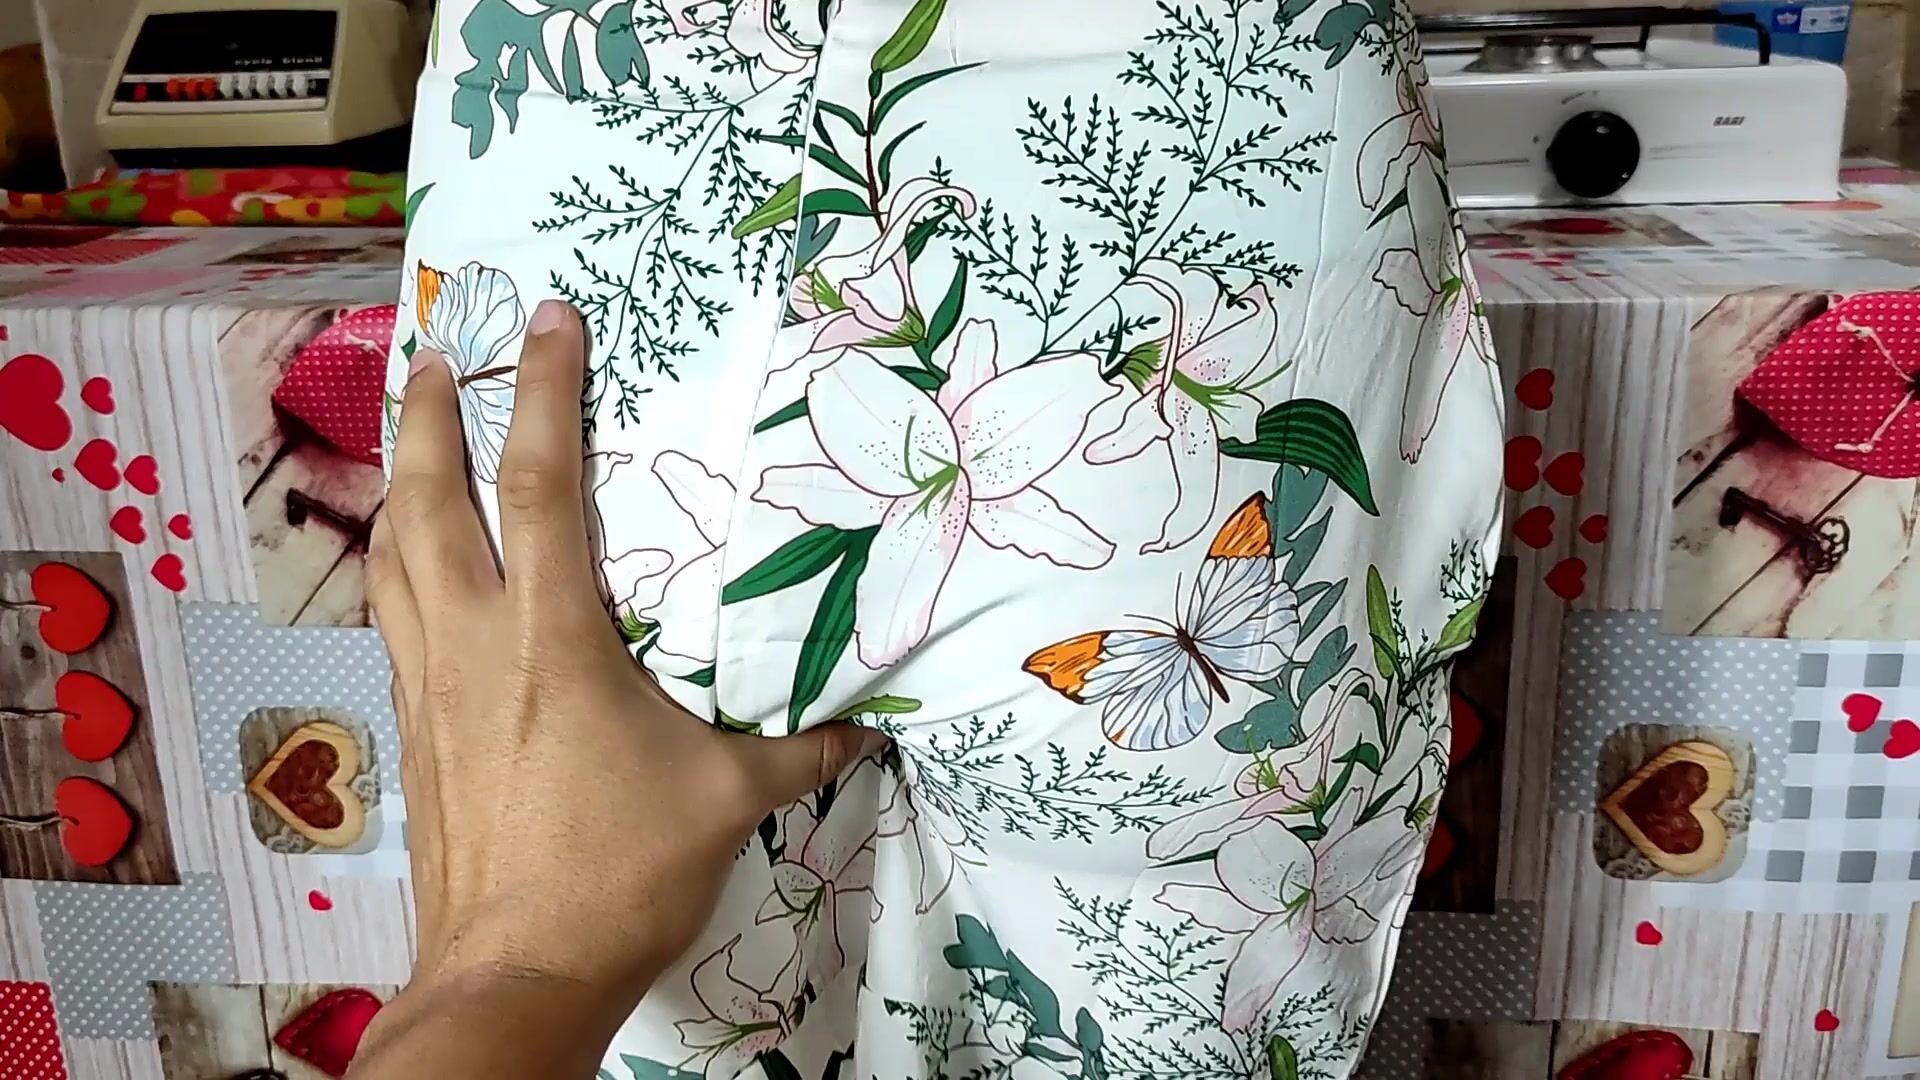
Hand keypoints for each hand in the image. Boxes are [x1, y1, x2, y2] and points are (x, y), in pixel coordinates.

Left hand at [353, 300, 882, 1074]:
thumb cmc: (621, 874)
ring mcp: (430, 686)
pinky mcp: (412, 732)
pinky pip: (393, 621)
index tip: (545, 322)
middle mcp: (473, 643)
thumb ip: (800, 751)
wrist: (514, 972)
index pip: (539, 486)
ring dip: (400, 487)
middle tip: (436, 354)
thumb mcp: (728, 801)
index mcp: (552, 639)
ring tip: (413, 444)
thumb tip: (870, 730)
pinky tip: (414, 573)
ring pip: (393, 559)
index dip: (540, 393)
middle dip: (427, 417)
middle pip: (428, 503)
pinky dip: (399, 569)